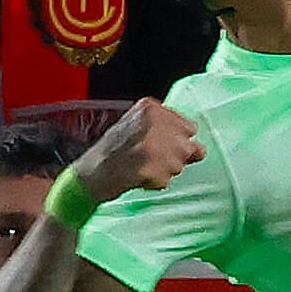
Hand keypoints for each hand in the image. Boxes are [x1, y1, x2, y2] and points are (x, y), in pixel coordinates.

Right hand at [70, 96, 201, 199]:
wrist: (90, 173)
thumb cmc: (112, 150)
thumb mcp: (136, 125)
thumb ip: (165, 128)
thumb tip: (200, 150)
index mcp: (150, 108)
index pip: (189, 127)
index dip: (178, 141)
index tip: (163, 147)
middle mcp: (155, 122)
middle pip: (188, 146)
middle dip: (175, 158)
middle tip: (152, 161)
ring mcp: (154, 146)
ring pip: (179, 165)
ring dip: (164, 171)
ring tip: (142, 167)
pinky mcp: (151, 167)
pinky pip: (166, 181)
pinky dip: (155, 183)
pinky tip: (138, 176)